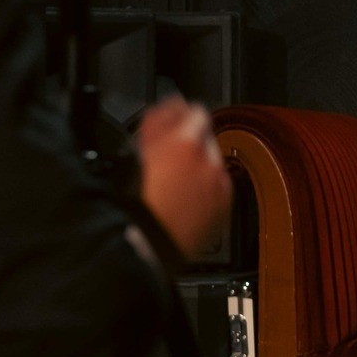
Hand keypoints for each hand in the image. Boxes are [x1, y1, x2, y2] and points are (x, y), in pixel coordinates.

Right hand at [137, 96, 231, 259]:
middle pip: (204, 136)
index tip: (171, 115)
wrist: (146, 247)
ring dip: (195, 163)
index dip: (179, 112)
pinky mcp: (224, 207)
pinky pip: (217, 187)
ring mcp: (220, 185)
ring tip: (169, 179)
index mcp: (186, 143)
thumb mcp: (134, 154)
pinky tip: (182, 197)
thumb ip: (157, 127)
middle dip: (187, 139)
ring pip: (211, 162)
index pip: (194, 111)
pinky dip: (204, 186)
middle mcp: (210, 161)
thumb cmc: (133, 206)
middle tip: (165, 150)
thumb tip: (167, 109)